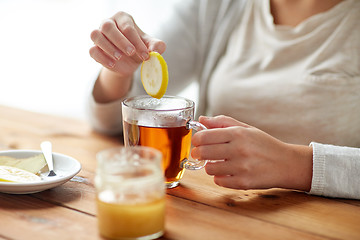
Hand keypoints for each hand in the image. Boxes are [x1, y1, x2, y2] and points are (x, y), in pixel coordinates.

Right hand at [89, 11, 165, 76]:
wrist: (128, 63)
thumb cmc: (139, 49)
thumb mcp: (150, 47)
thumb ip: (157, 46)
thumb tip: (156, 51)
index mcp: (123, 18)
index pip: (127, 27)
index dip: (137, 41)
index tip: (146, 55)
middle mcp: (108, 23)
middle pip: (108, 27)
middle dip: (120, 41)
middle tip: (131, 52)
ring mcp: (99, 35)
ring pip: (96, 35)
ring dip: (108, 47)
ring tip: (120, 57)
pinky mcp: (94, 48)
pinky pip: (92, 50)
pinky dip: (102, 57)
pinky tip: (112, 64)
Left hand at [191, 116, 312, 191]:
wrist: (286, 164)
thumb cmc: (263, 144)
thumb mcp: (245, 128)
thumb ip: (222, 122)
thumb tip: (202, 120)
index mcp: (238, 133)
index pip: (204, 136)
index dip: (196, 139)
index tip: (198, 142)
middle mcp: (239, 149)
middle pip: (203, 152)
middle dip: (198, 153)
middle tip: (201, 153)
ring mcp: (241, 167)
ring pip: (209, 169)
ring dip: (210, 166)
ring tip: (218, 163)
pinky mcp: (243, 182)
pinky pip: (219, 181)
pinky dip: (220, 178)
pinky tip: (227, 172)